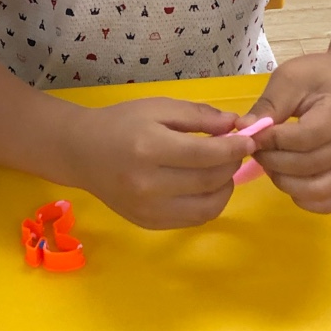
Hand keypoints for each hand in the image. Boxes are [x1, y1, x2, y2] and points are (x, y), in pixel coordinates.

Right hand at [73, 98, 255, 229]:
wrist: (82, 153)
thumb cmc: (121, 124)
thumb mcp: (157, 108)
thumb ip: (197, 115)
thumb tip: (234, 124)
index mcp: (149, 148)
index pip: (206, 155)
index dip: (234, 148)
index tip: (249, 140)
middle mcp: (148, 184)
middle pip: (209, 180)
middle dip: (232, 165)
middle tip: (235, 152)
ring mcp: (148, 209)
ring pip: (207, 207)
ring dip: (225, 188)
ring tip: (223, 170)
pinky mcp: (148, 223)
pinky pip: (193, 219)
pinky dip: (209, 204)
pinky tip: (206, 187)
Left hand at [241, 54, 330, 212]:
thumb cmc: (318, 77)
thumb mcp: (290, 78)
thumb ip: (268, 105)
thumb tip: (242, 129)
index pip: (305, 138)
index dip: (273, 140)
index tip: (253, 133)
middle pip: (308, 166)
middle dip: (272, 160)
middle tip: (255, 147)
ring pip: (316, 190)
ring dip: (283, 180)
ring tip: (270, 161)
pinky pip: (325, 202)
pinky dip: (301, 196)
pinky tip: (288, 176)